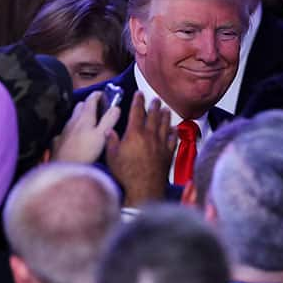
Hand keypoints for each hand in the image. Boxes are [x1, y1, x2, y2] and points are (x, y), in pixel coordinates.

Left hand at [51, 91, 121, 163]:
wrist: (65, 168)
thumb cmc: (85, 152)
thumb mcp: (102, 135)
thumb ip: (109, 120)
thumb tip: (116, 108)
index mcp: (85, 117)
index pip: (91, 98)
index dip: (98, 94)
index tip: (104, 95)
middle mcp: (73, 120)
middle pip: (81, 106)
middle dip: (89, 104)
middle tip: (99, 109)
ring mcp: (64, 130)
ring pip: (73, 118)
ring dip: (81, 117)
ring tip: (90, 124)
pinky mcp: (59, 141)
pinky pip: (67, 131)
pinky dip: (73, 130)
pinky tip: (76, 138)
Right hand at [105, 92, 176, 206]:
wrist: (144, 189)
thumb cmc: (126, 174)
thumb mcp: (112, 156)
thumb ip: (111, 142)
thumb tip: (109, 131)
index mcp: (134, 134)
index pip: (137, 112)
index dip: (138, 101)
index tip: (139, 94)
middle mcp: (149, 136)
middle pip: (153, 116)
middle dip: (154, 106)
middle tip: (156, 99)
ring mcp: (160, 145)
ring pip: (164, 125)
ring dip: (165, 116)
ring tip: (166, 109)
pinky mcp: (168, 155)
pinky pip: (172, 140)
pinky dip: (173, 133)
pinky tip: (174, 129)